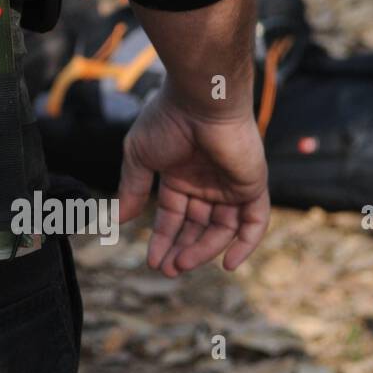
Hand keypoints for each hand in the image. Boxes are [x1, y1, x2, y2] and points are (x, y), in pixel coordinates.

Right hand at [117, 83, 268, 276]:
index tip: (151, 261)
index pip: (172, 215)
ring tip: (182, 264)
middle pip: (196, 226)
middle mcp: (206, 183)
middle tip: (167, 270)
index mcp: (180, 176)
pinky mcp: (252, 186)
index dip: (162, 238)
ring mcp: (230, 185)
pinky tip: (227, 264)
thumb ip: (131, 188)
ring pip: (220, 229)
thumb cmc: (166, 121)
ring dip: (203, 250)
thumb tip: (119, 221)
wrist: (199, 102)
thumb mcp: (138, 157)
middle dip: (181, 249)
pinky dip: (244, 245)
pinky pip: (253, 223)